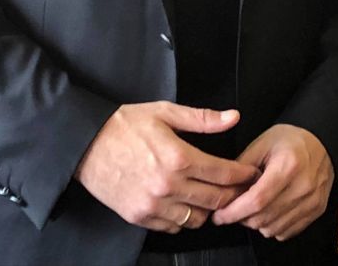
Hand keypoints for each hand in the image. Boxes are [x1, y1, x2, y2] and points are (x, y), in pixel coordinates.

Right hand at [75, 102, 258, 231]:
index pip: (223, 174)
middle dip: (233, 195)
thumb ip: (202, 118)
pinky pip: (173, 226)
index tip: (251, 173)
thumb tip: (233, 117)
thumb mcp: (166, 112)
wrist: (86, 144)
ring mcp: (153, 205)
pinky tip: (186, 203)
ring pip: (196, 219)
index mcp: (178, 157)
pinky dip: (184, 218)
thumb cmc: (125, 125)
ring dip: (208, 209)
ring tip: (212, 196)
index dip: (242, 175)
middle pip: (215, 200)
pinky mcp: (139, 217)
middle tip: (241, 189)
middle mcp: (168, 185)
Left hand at [211, 124, 334, 240]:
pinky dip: (273, 227)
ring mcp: (312, 201)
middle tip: (235, 208)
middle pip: (263, 218)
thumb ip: (242, 166)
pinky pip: (287, 232)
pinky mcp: (316, 211)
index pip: (257, 200)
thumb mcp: (262, 142)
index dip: (234, 211)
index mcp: (288, 166)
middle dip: (242, 218)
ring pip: (273, 229)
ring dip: (257, 223)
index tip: (219, 215)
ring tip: (253, 207)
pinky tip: (270, 211)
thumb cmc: (291, 140)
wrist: (322, 141)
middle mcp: (303, 186)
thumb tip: (224, 191)